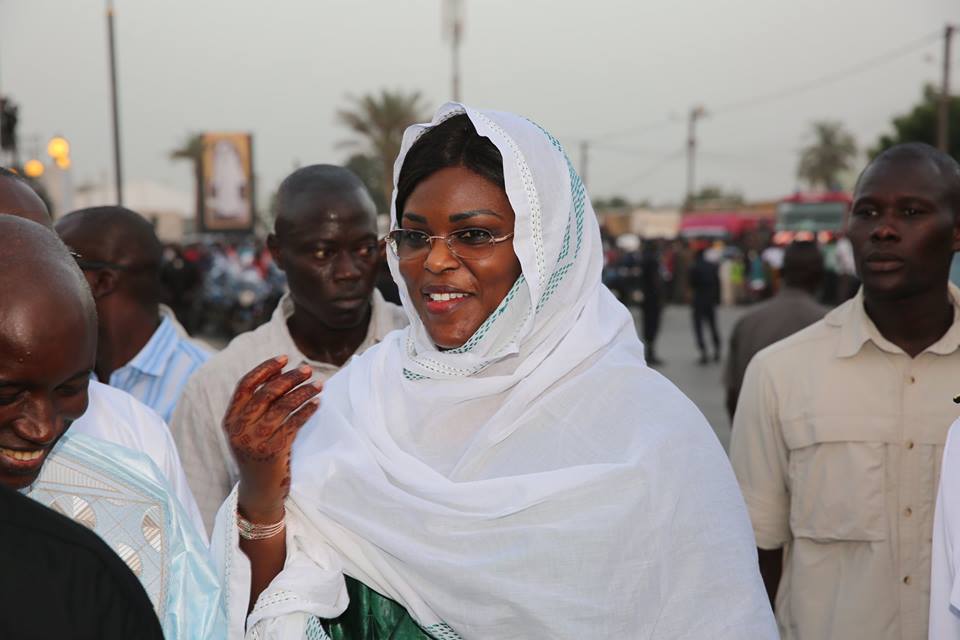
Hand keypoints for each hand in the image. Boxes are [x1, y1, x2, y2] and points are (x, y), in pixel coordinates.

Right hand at [223, 355, 321, 521]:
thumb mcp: (250, 428)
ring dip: (304, 392)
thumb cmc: (258, 453)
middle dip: (290, 378)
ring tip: (319, 385)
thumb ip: (259, 403)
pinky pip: (294, 424)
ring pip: (283, 407)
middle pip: (267, 393)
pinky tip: (317, 404)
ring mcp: (255, 440)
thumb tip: (282, 370)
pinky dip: (307, 411)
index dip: (265, 368)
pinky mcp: (272, 451)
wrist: (259, 491)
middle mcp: (239, 428)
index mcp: (230, 419)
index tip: (285, 358)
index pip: (245, 384)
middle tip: (308, 370)